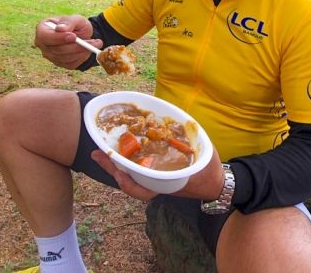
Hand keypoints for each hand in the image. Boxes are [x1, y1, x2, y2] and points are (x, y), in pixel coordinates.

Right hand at [35, 14, 102, 69]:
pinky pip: (71, 63)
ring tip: (94, 43)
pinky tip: (88, 49)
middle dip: (75, 46)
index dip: (58, 38)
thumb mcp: (76, 19)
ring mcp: (50, 55)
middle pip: (56, 49)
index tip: (73, 36)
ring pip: (65, 58)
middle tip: (92, 41)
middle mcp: (43, 44)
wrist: (82, 35)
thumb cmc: (76, 25)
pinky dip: (82, 57)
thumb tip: (60, 29)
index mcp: (42, 29)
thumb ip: (68, 22)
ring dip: (82, 51)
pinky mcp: (59, 63)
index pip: (44, 37)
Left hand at [91, 146, 224, 201]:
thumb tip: (175, 120)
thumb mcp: (201, 151)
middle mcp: (158, 185)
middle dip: (112, 169)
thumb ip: (187, 137)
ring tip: (99, 152)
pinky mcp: (153, 176)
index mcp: (168, 182)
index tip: (119, 174)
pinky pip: (135, 173)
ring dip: (113, 166)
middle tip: (97, 154)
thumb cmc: (207, 168)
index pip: (144, 190)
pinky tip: (115, 152)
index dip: (130, 184)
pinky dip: (124, 164)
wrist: (213, 183)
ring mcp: (154, 182)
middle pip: (130, 182)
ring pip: (129, 178)